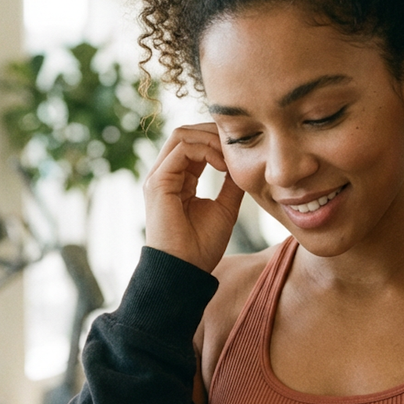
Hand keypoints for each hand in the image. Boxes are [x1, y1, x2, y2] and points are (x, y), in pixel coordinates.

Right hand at [143, 123, 243, 272]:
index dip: (218, 140)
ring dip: (211, 139)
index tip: (243, 148)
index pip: (194, 145)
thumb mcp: (225, 208)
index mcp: (179, 180)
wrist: (186, 271)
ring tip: (232, 155)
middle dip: (214, 132)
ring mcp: (158, 177)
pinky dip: (206, 150)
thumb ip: (231, 184)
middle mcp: (165, 175)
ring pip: (182, 136)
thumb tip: (245, 163)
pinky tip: (224, 165)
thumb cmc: (202, 247)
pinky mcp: (158, 182)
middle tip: (239, 141)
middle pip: (186, 134)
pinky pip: (182, 149)